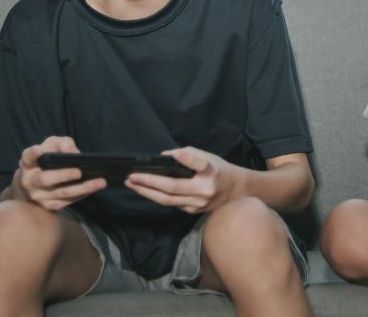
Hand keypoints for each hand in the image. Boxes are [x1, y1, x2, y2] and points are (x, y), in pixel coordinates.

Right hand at [11, 135, 106, 210]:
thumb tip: (74, 153)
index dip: (33, 154)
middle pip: (45, 179)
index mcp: (28, 163)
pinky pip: (68, 201)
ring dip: (82, 188)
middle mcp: (29, 181)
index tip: (38, 150)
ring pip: (61, 193)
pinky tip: (94, 188)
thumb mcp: (53, 146)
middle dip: (63, 175)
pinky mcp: (48, 205)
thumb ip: (63, 144)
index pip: (28, 157)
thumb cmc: (47, 159)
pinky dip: (82, 194)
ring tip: (100, 182)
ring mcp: (38, 196)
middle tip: (79, 172)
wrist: (36, 182)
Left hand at [125, 146, 245, 213]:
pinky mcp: (193, 211)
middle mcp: (206, 190)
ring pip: (168, 200)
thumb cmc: (218, 170)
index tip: (175, 154)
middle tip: (132, 176)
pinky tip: (145, 191)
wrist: (235, 191)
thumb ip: (188, 155)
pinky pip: (172, 204)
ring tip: (132, 185)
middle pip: (173, 187)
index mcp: (212, 171)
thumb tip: (164, 158)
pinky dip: (157, 197)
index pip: (200, 164)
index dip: (187, 159)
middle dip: (149, 182)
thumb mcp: (207, 157)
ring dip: (147, 192)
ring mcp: (199, 204)